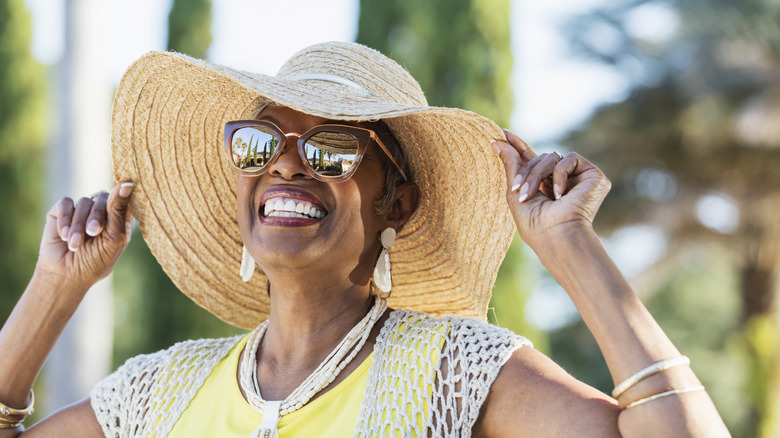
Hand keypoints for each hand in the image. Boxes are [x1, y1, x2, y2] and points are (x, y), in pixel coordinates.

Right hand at [35, 182, 133, 291]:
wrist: (66, 275)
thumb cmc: (95, 261)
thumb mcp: (113, 238)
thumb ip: (119, 210)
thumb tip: (127, 183)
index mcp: (119, 219)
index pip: (125, 199)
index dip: (124, 194)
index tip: (125, 187)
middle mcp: (102, 211)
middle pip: (104, 199)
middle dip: (97, 217)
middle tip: (93, 232)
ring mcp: (82, 210)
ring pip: (84, 202)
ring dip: (78, 224)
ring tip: (74, 244)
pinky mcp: (62, 211)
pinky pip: (65, 203)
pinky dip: (65, 219)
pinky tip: (64, 235)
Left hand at [492, 130, 610, 249]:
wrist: (556, 236)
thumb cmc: (534, 224)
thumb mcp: (515, 191)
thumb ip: (510, 164)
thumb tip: (498, 140)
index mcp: (545, 187)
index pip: (532, 160)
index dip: (518, 146)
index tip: (503, 133)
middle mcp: (563, 181)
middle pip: (539, 158)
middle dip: (525, 172)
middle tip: (517, 189)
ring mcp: (579, 178)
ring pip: (551, 157)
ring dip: (536, 174)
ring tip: (530, 195)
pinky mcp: (594, 176)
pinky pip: (569, 159)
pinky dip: (559, 175)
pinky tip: (561, 195)